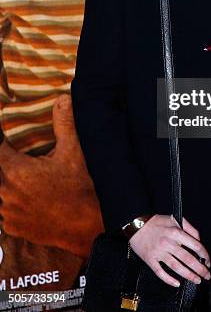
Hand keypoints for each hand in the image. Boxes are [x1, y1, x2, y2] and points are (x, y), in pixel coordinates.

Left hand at [0, 94, 103, 257]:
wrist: (87, 225)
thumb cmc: (80, 187)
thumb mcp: (73, 151)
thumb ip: (63, 123)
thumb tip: (63, 98)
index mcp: (15, 171)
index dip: (3, 144)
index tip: (9, 140)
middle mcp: (5, 193)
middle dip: (7, 163)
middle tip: (28, 164)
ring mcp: (6, 213)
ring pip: (1, 191)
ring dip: (9, 183)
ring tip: (29, 179)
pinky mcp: (11, 228)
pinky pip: (4, 210)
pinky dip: (12, 201)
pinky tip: (28, 197)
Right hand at [129, 214, 210, 286]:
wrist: (137, 224)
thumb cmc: (156, 222)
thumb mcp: (175, 219)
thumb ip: (189, 228)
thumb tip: (199, 240)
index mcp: (176, 232)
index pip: (195, 245)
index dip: (204, 255)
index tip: (208, 261)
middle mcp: (168, 243)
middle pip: (188, 259)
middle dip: (200, 269)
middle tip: (206, 275)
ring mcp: (159, 252)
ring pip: (177, 267)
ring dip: (189, 275)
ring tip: (197, 280)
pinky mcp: (150, 259)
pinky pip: (160, 272)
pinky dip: (169, 279)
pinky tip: (177, 283)